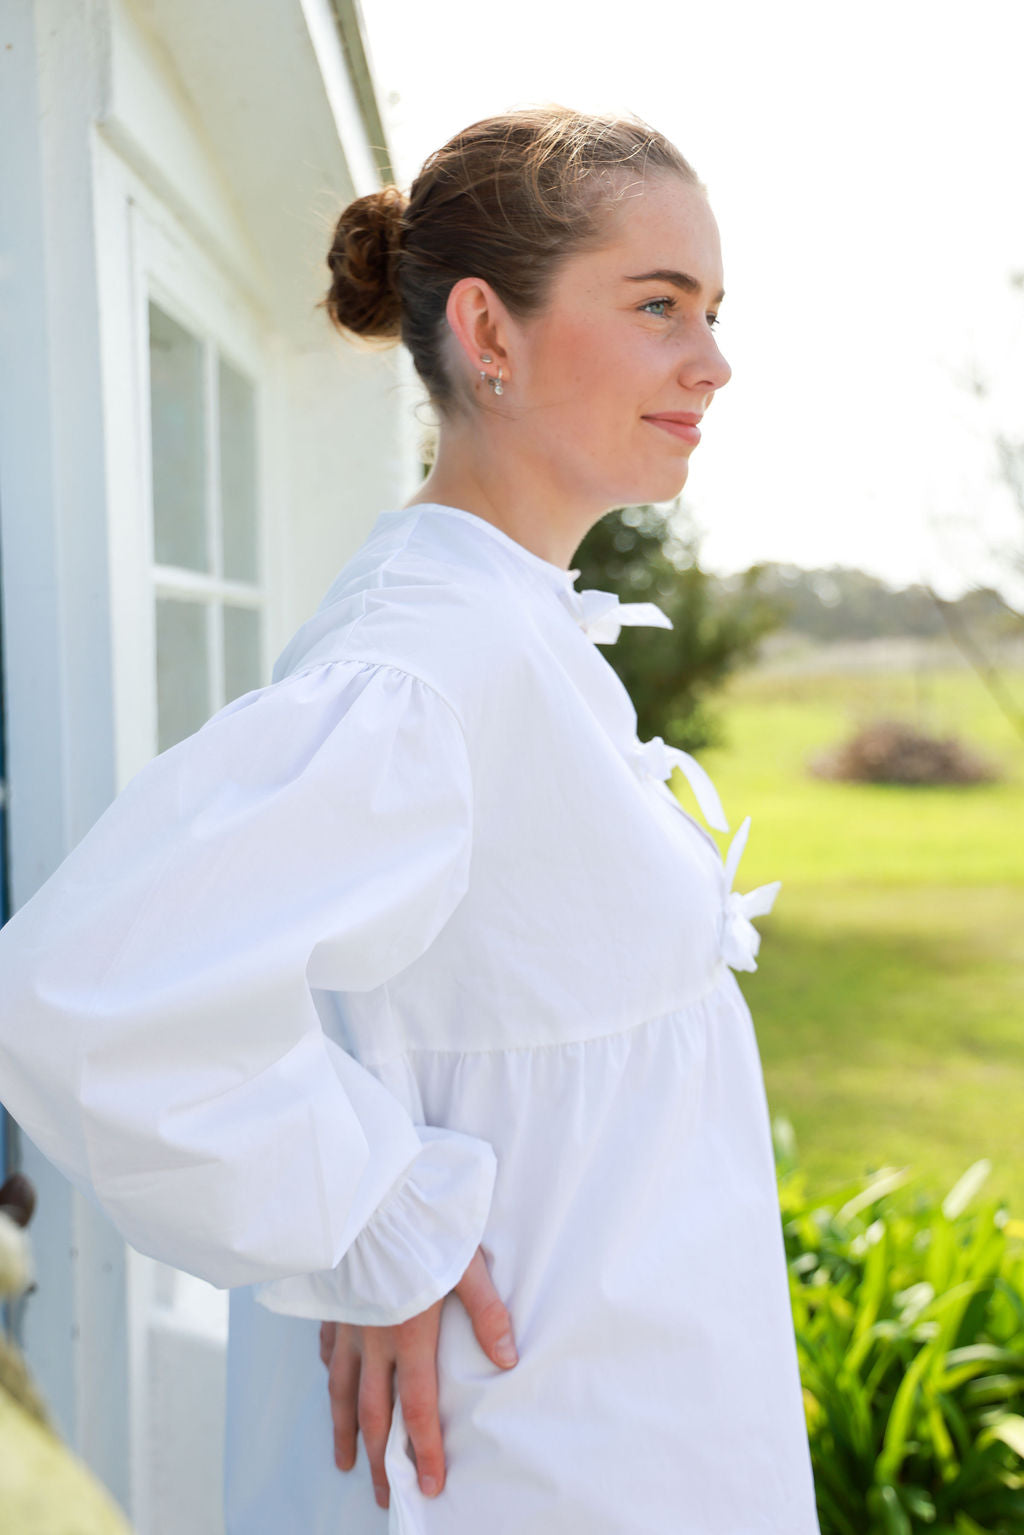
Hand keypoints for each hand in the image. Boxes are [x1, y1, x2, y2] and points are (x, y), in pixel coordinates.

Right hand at [319, 1245, 516, 1508]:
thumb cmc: (420, 1222)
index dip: (424, 1449)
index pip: (418, 1406)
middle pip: (375, 1411)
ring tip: (346, 1461)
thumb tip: (508, 1358)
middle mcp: (373, 1337)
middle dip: (380, 1459)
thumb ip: (486, 1312)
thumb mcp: (464, 1263)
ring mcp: (348, 1321)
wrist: (366, 1192)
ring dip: (346, 1430)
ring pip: (343, 1389)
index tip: (428, 1486)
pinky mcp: (333, 1301)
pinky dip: (331, 1373)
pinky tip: (333, 1382)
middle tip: (384, 1495)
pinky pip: (329, 1348)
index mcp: (409, 1333)